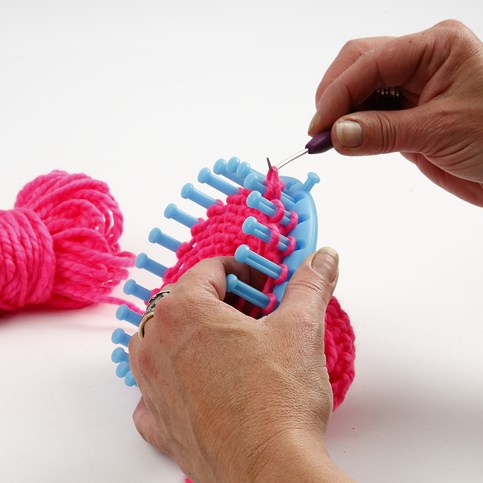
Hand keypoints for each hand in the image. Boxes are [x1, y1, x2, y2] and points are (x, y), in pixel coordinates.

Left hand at [128, 249, 351, 482]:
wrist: (269, 470)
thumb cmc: (278, 400)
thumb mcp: (300, 328)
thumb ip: (309, 284)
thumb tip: (322, 257)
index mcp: (184, 312)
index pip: (208, 270)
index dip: (241, 270)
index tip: (260, 283)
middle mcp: (157, 344)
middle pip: (182, 302)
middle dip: (217, 300)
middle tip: (251, 312)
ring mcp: (151, 385)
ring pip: (159, 340)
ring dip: (186, 334)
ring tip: (224, 343)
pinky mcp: (160, 422)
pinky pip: (152, 391)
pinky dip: (170, 381)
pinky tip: (198, 385)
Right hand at [309, 20, 482, 206]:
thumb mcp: (438, 131)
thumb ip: (382, 132)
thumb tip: (335, 134)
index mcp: (436, 48)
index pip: (370, 61)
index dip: (337, 94)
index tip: (318, 128)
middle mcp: (421, 61)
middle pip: (358, 65)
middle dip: (334, 97)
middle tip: (320, 134)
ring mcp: (413, 87)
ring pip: (360, 90)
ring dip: (340, 113)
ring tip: (330, 141)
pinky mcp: (407, 114)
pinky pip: (369, 114)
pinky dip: (353, 127)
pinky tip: (346, 140)